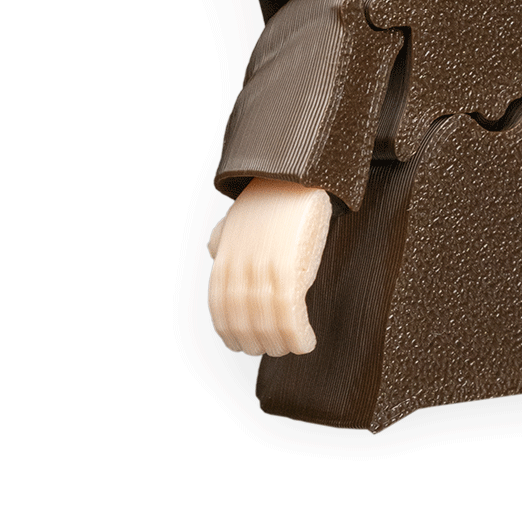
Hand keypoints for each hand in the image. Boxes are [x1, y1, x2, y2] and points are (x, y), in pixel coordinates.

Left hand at [207, 180, 331, 355]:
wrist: (294, 173)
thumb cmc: (271, 195)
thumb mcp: (237, 218)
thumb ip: (224, 239)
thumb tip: (215, 251)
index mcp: (226, 259)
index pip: (220, 310)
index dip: (231, 334)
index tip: (244, 345)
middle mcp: (240, 268)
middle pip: (243, 323)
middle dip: (258, 343)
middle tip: (274, 348)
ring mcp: (263, 269)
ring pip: (267, 324)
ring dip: (281, 343)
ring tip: (293, 347)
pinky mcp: (289, 267)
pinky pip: (289, 314)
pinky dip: (297, 335)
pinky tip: (306, 341)